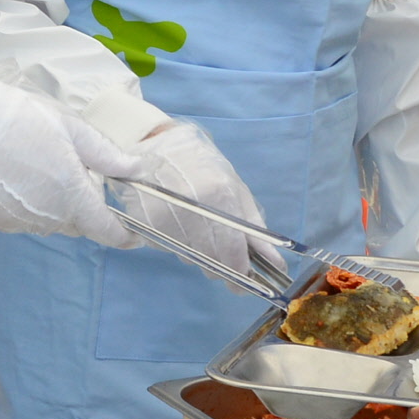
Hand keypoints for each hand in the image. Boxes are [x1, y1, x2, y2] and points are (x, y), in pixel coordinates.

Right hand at [0, 79, 137, 247]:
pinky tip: (22, 175)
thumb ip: (106, 155)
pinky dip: (34, 203)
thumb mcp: (70, 127)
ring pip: (53, 221)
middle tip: (82, 174)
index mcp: (72, 197)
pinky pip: (28, 218)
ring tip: (46, 167)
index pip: (108, 231)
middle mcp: (49, 219)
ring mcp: (21, 222)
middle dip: (87, 207)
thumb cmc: (17, 119)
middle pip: (79, 223)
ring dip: (59, 204)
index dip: (126, 236)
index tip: (136, 234)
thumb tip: (137, 170)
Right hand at [121, 120, 264, 276]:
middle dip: (221, 265)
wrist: (153, 141)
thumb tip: (275, 263)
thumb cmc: (201, 162)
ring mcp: (163, 217)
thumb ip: (254, 227)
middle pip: (210, 259)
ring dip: (199, 254)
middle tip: (224, 256)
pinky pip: (168, 248)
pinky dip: (178, 244)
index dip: (240, 269)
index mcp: (219, 195)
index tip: (244, 277)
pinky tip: (179, 224)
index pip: (231, 250)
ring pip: (189, 257)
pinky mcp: (143, 223)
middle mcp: (190, 208)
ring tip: (199, 229)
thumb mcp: (234, 186)